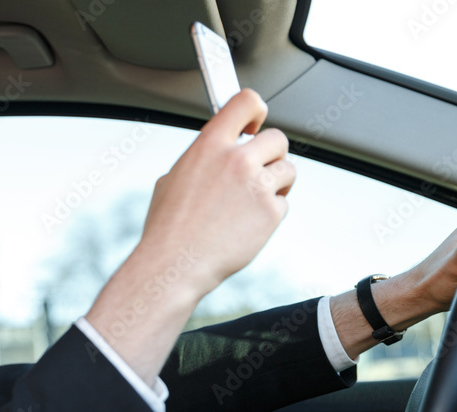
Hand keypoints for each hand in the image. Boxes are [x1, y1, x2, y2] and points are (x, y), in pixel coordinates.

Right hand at [85, 89, 294, 385]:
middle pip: (277, 138)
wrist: (175, 264)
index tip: (255, 122)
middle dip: (270, 154)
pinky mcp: (271, 212)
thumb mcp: (174, 178)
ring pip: (287, 170)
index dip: (255, 110)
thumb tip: (220, 150)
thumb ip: (203, 158)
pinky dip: (271, 213)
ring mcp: (257, 186)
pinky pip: (284, 203)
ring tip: (250, 203)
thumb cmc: (169, 227)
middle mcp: (236, 160)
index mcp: (209, 146)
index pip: (245, 102)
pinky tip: (247, 224)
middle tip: (257, 171)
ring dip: (275, 184)